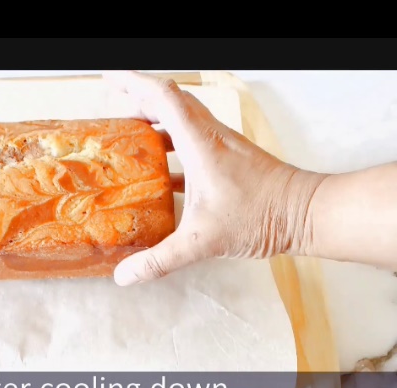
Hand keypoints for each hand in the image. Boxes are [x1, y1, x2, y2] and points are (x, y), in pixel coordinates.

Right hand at [103, 71, 327, 285]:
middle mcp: (211, 136)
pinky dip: (171, 143)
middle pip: (170, 101)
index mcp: (201, 143)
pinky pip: (192, 139)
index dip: (133, 85)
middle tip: (112, 110)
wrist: (307, 213)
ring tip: (130, 135)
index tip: (110, 81)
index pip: (163, 98)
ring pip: (182, 118)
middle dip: (138, 100)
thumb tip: (124, 275)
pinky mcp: (228, 158)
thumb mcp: (203, 241)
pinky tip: (160, 169)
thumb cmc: (262, 216)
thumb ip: (161, 260)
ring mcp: (221, 145)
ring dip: (155, 120)